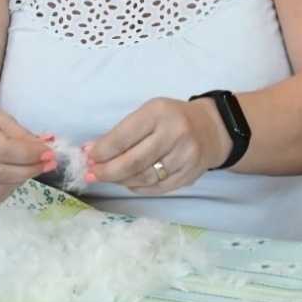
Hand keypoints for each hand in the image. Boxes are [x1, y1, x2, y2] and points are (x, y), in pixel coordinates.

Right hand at [0, 105, 52, 203]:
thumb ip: (20, 133)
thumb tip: (47, 147)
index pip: (2, 149)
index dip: (29, 154)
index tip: (49, 153)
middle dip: (29, 170)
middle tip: (47, 164)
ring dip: (19, 182)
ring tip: (29, 170)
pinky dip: (6, 192)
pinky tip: (13, 180)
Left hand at [87, 97, 228, 194]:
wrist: (212, 129)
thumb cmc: (172, 118)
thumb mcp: (149, 113)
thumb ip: (124, 132)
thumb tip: (92, 151)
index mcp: (158, 113)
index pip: (123, 137)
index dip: (102, 151)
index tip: (89, 158)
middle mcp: (173, 134)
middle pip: (133, 162)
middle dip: (107, 171)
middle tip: (92, 174)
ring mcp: (184, 158)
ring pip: (144, 178)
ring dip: (120, 180)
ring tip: (108, 177)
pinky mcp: (189, 176)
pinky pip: (156, 188)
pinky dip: (137, 188)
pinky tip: (128, 182)